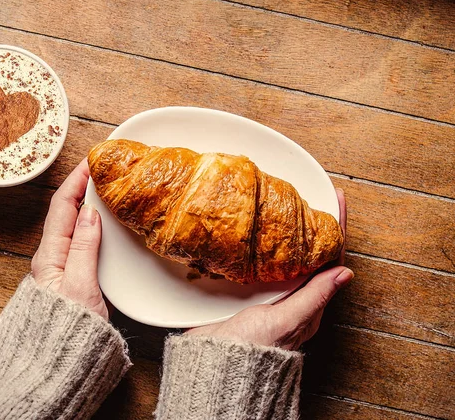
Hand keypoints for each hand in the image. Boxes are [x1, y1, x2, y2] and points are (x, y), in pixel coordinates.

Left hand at [31, 160, 108, 318]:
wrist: (59, 364)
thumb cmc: (68, 330)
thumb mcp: (79, 286)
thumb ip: (84, 248)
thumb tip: (90, 213)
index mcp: (49, 256)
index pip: (61, 206)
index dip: (76, 180)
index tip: (91, 160)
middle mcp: (52, 258)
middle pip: (66, 212)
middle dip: (82, 187)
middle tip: (102, 169)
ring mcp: (62, 267)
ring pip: (74, 225)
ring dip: (88, 203)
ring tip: (106, 188)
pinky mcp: (73, 276)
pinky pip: (81, 240)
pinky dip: (93, 223)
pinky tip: (105, 222)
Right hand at [186, 189, 351, 349]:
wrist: (213, 364)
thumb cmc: (252, 348)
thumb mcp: (286, 320)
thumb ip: (313, 297)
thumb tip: (346, 273)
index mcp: (308, 305)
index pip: (330, 260)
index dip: (335, 229)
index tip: (335, 199)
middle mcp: (291, 298)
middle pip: (309, 253)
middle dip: (314, 224)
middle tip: (312, 193)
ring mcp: (268, 295)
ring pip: (284, 255)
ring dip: (287, 230)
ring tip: (286, 203)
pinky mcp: (245, 293)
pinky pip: (259, 261)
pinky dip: (262, 242)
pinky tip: (256, 229)